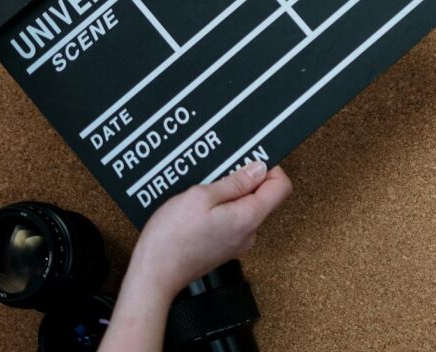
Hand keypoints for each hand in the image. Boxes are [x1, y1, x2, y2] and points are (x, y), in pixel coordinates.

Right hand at [99, 162, 290, 351]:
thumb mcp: (201, 197)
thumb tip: (260, 169)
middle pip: (264, 197)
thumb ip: (235, 182)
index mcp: (249, 217)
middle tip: (219, 172)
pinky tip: (199, 207)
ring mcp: (238, 243)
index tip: (249, 160)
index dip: (270, 169)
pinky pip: (233, 221)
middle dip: (246, 180)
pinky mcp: (225, 248)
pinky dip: (222, 209)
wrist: (154, 275)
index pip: (281, 187)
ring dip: (230, 195)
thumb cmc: (172, 237)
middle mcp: (250, 232)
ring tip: (204, 190)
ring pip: (246, 209)